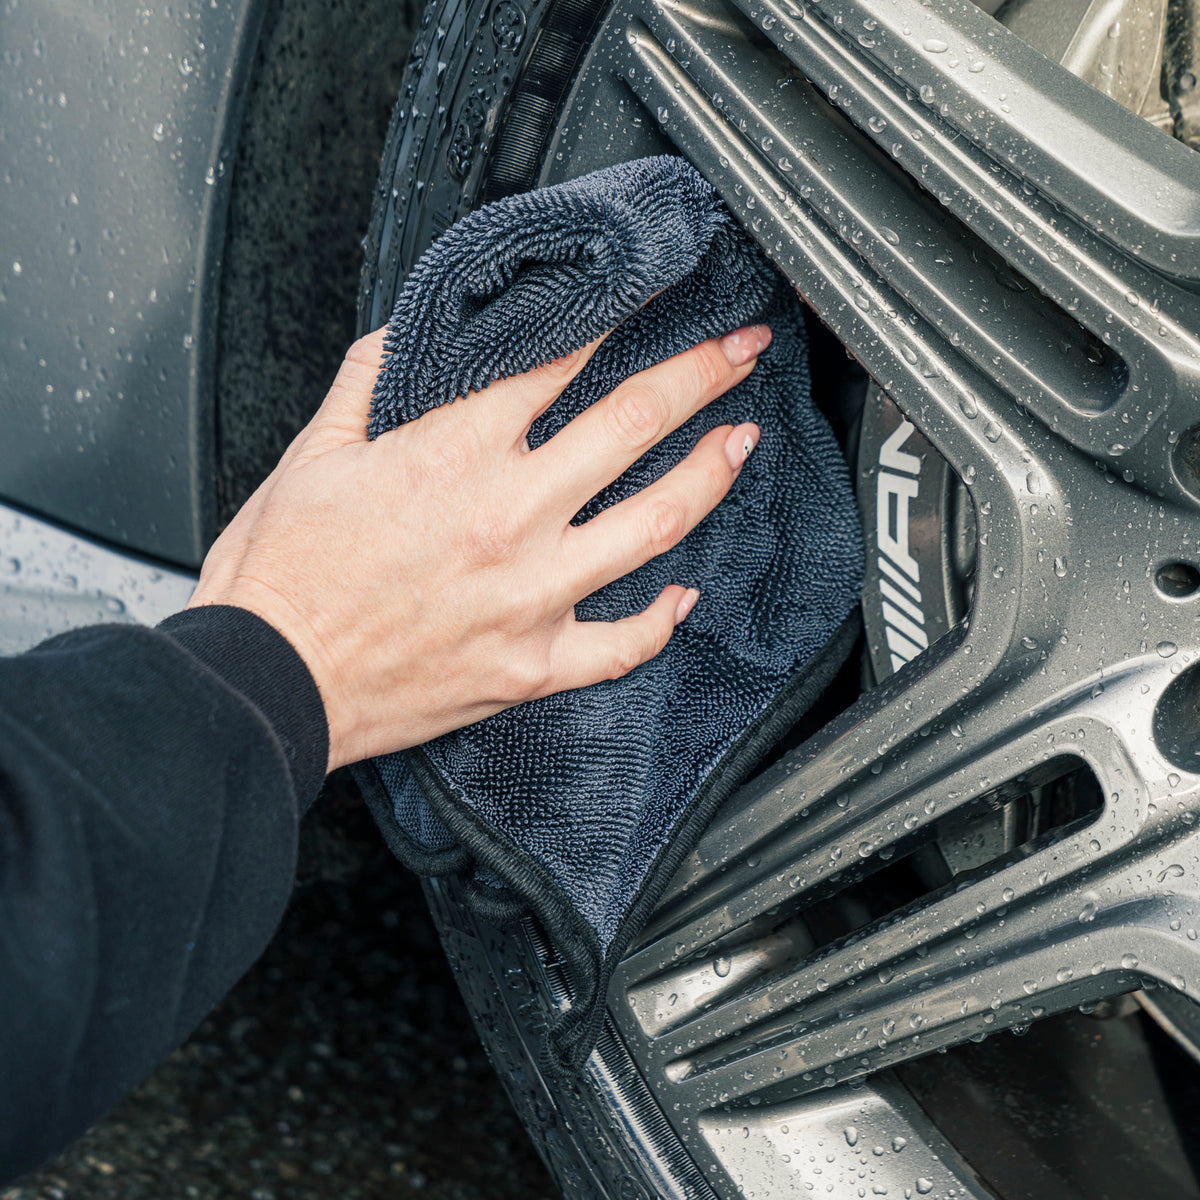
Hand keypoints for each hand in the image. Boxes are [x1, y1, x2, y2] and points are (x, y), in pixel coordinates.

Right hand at [188, 323, 768, 770]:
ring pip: (652, 522)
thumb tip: (413, 330)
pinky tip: (687, 596)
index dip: (615, 320)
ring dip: (709, 473)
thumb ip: (371, 378)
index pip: (559, 364)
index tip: (654, 300)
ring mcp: (532, 595)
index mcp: (454, 453)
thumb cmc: (283, 576)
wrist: (270, 682)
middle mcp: (509, 517)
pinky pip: (623, 644)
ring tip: (742, 439)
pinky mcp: (533, 666)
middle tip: (739, 347)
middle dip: (699, 374)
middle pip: (631, 425)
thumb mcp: (313, 452)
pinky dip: (663, 620)